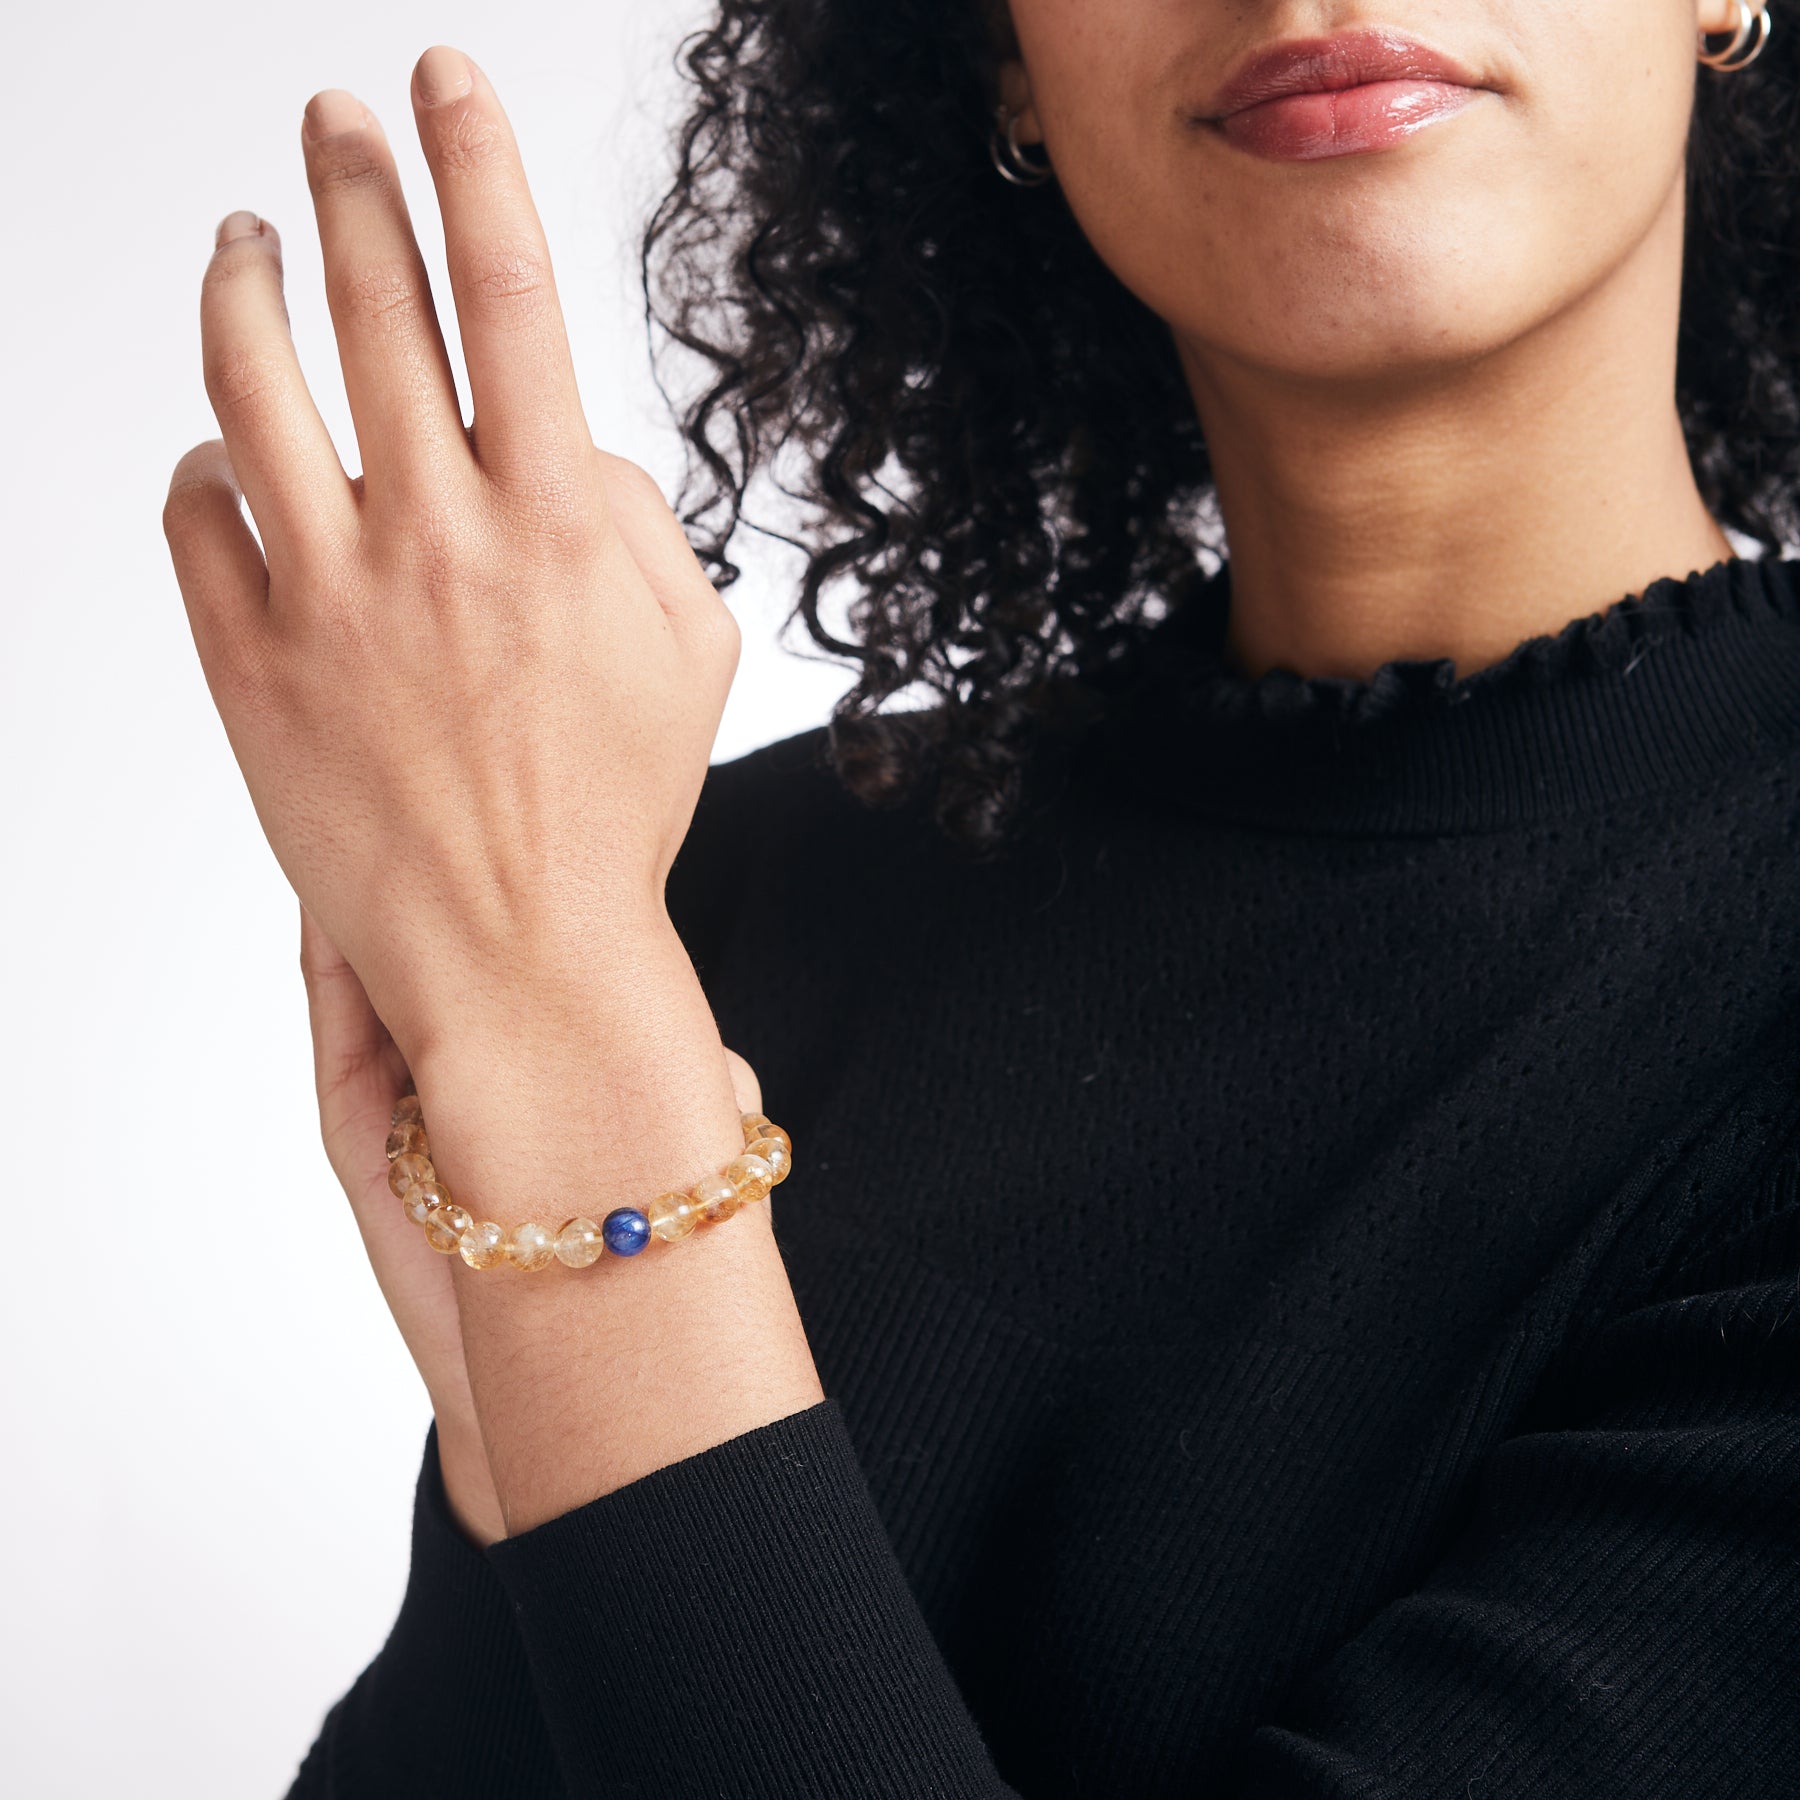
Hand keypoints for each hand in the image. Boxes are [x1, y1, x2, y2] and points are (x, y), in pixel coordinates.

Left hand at [167, 45, 822, 1536]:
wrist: (520, 956)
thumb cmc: (614, 813)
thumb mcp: (693, 658)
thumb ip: (650, 525)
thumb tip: (580, 452)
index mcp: (557, 523)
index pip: (511, 292)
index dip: (474, 161)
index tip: (440, 81)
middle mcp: (437, 537)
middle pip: (376, 305)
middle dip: (350, 182)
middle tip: (330, 120)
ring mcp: (330, 596)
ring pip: (251, 385)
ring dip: (245, 288)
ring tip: (246, 246)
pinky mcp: (250, 665)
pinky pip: (194, 522)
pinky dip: (201, 468)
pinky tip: (218, 459)